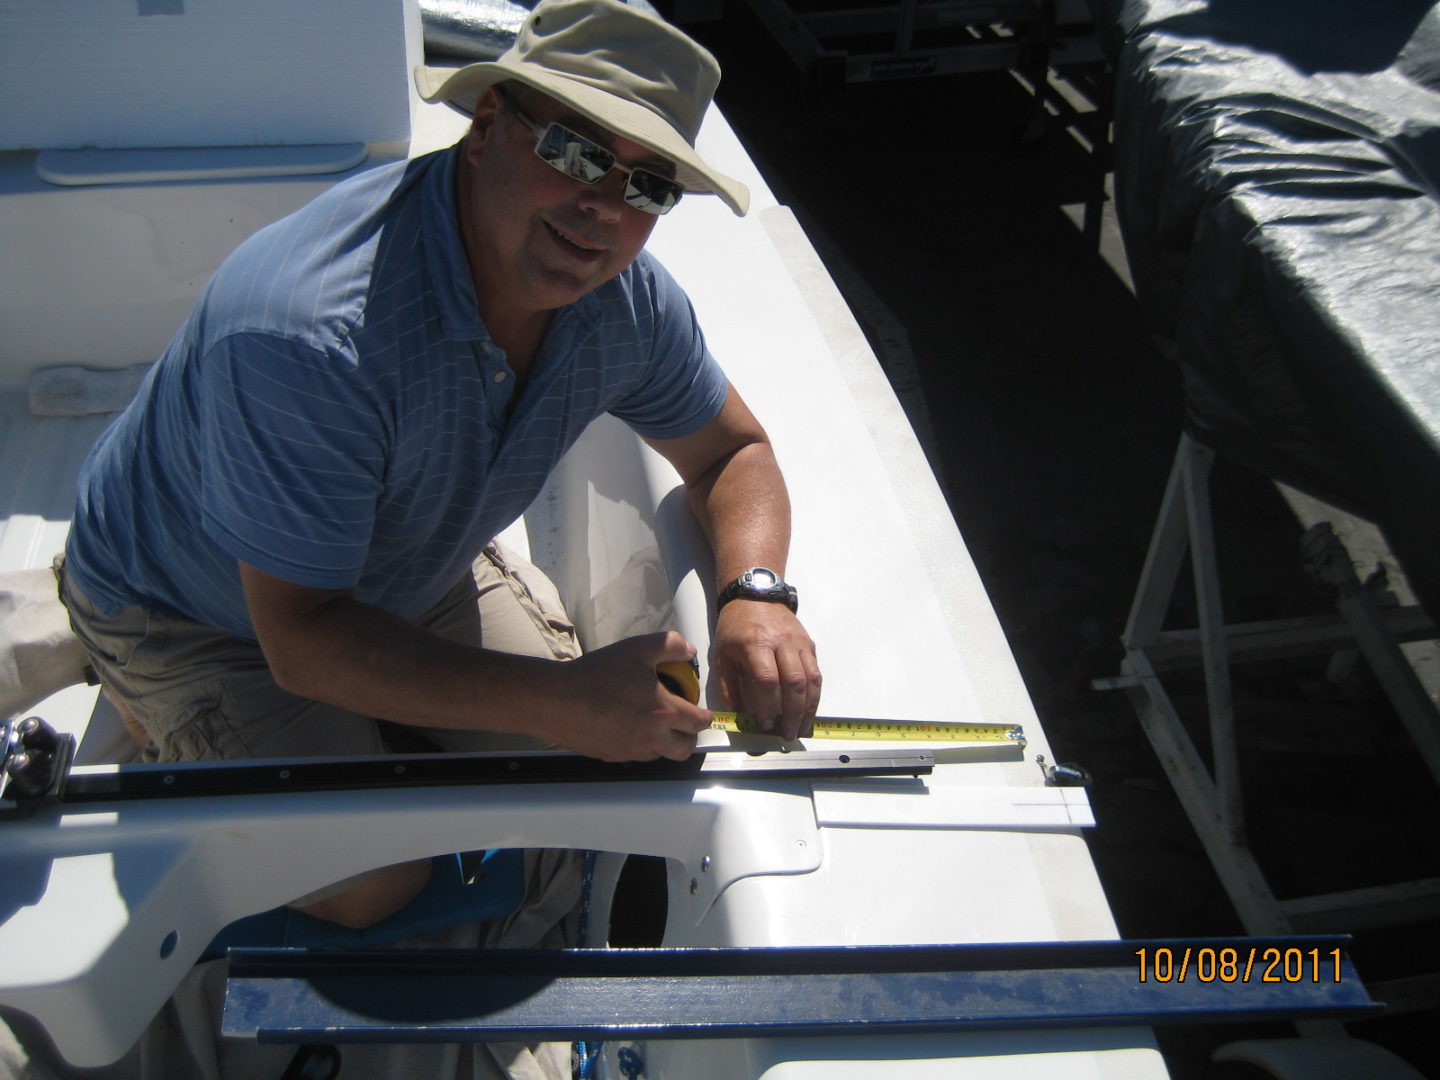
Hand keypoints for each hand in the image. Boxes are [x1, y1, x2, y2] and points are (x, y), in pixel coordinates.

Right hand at [549, 631, 712, 760]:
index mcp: (663, 711)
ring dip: (666, 741)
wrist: (558, 700)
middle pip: (685, 748)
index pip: (699, 722)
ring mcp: (633, 750)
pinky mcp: (614, 756)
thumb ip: (670, 645)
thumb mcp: (637, 648)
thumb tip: (689, 651)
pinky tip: (629, 725)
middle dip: (689, 735)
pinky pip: (638, 755)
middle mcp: (652, 736)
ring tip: (654, 721)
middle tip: (681, 720)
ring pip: (662, 754)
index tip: (701, 710)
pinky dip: (642, 744)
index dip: (706, 716)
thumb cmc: (597, 674)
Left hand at [712, 601, 820, 739]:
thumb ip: (729, 690)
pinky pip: (816, 673)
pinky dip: (815, 695)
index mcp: (756, 644)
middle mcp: (782, 643)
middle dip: (793, 714)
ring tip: (802, 728)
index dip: (769, 707)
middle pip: (795, 683)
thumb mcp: (723, 657)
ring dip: (809, 708)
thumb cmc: (735, 627)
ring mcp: (799, 643)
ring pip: (812, 679)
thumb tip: (738, 720)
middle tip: (788, 734)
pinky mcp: (809, 645)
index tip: (765, 725)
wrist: (755, 595)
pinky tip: (808, 710)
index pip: (768, 681)